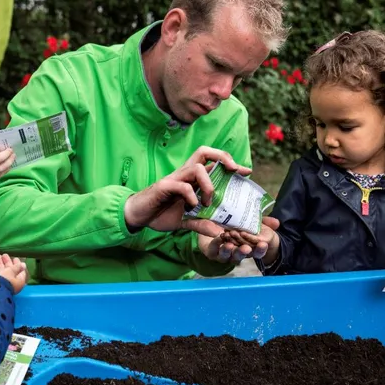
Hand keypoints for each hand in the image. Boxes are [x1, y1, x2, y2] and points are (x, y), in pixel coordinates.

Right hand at [0, 254, 28, 293]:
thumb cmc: (5, 279)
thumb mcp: (12, 271)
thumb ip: (17, 267)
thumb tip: (23, 264)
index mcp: (19, 281)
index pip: (20, 271)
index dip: (18, 264)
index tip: (15, 258)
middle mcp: (12, 282)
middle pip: (11, 270)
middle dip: (7, 262)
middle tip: (4, 254)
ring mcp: (4, 283)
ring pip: (3, 271)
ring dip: (1, 263)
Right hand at [123, 146, 250, 236]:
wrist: (138, 216)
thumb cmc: (162, 213)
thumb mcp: (186, 222)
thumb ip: (202, 224)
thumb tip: (219, 231)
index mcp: (192, 179)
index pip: (213, 162)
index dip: (230, 163)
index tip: (246, 171)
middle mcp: (185, 174)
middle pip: (205, 152)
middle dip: (223, 157)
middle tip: (234, 171)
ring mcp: (174, 178)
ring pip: (196, 167)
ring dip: (208, 184)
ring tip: (208, 201)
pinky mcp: (164, 186)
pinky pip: (182, 185)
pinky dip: (191, 195)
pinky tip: (192, 207)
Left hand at [206, 217, 279, 263]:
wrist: (211, 228)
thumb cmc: (233, 226)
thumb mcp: (248, 223)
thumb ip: (262, 222)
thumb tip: (276, 222)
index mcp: (248, 248)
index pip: (256, 252)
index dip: (260, 249)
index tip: (263, 244)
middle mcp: (237, 254)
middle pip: (243, 256)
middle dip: (245, 252)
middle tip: (247, 247)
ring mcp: (224, 255)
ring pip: (228, 256)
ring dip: (231, 251)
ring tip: (231, 244)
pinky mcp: (212, 253)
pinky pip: (215, 251)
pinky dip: (217, 245)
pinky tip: (219, 238)